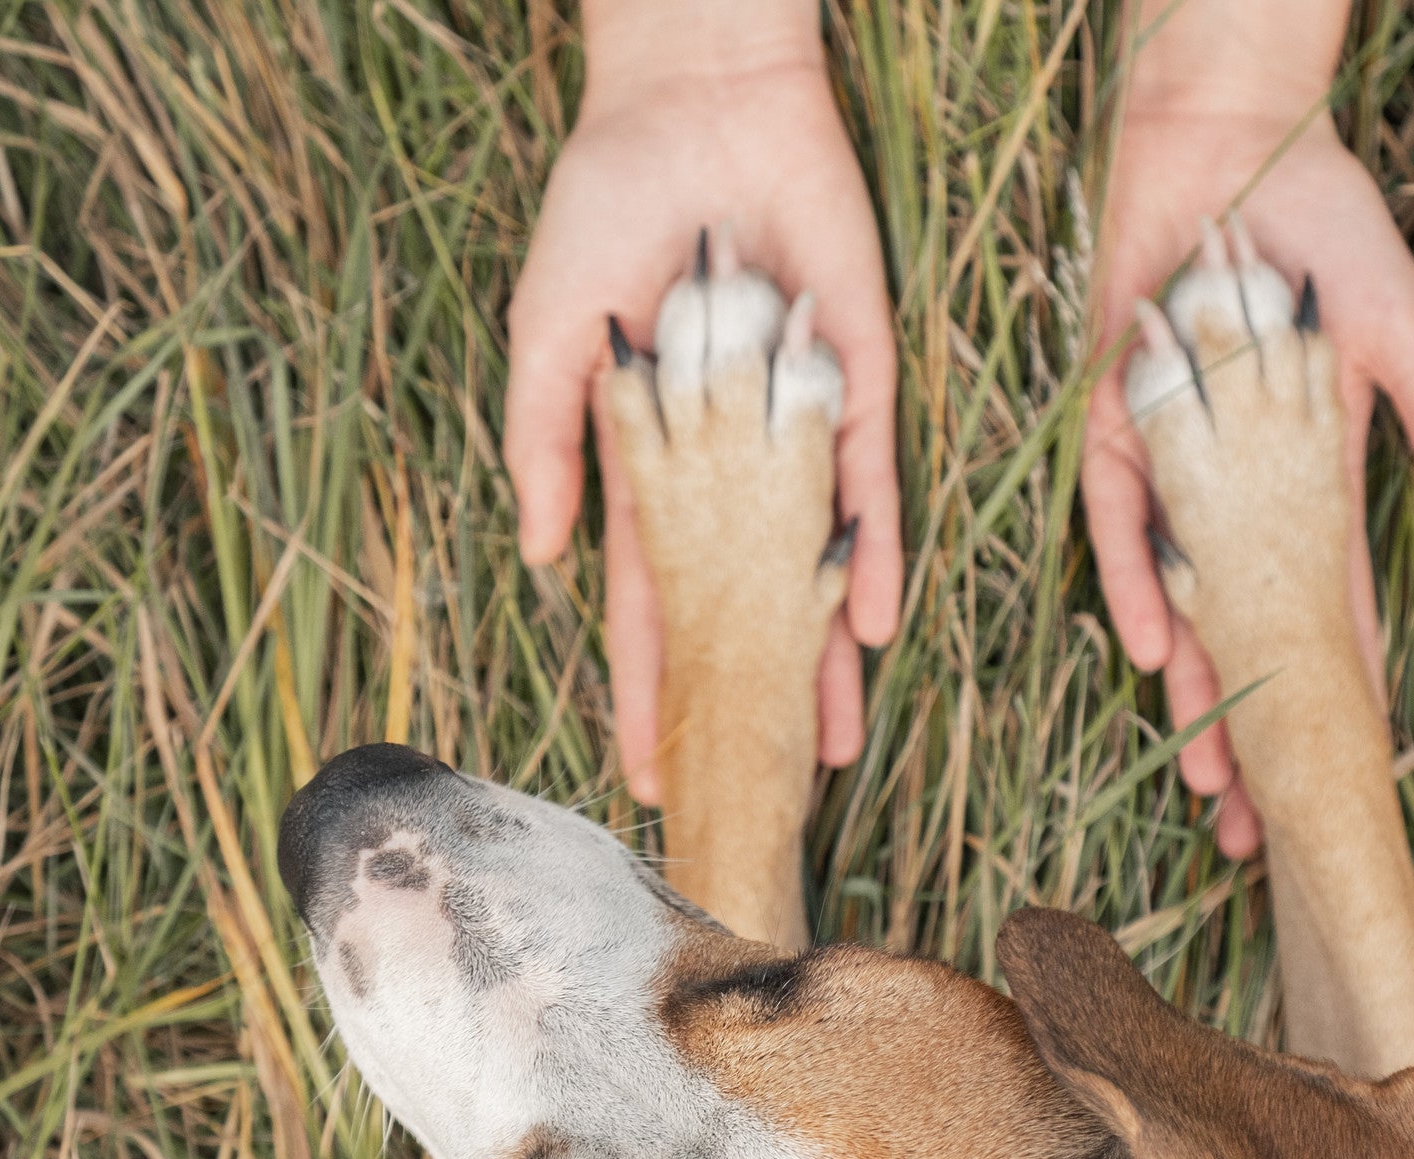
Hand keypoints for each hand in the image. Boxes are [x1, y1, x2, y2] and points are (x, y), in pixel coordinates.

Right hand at [505, 50, 898, 803]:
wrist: (696, 110)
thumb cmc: (603, 210)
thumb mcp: (550, 335)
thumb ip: (546, 443)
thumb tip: (541, 555)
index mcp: (650, 464)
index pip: (648, 602)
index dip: (646, 686)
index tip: (645, 770)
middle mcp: (729, 469)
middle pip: (740, 611)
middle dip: (745, 702)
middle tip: (756, 792)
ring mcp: (795, 434)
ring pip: (812, 572)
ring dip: (820, 662)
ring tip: (831, 749)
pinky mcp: (852, 388)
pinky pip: (868, 492)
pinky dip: (871, 560)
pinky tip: (870, 631)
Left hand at [1083, 107, 1413, 856]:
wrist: (1235, 142)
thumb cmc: (1325, 229)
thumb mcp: (1400, 338)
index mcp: (1308, 486)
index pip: (1328, 617)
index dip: (1339, 702)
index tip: (1346, 787)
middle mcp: (1237, 495)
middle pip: (1247, 639)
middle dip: (1254, 737)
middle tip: (1258, 835)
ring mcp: (1175, 465)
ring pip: (1182, 605)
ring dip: (1196, 691)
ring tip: (1208, 779)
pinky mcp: (1118, 422)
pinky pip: (1121, 521)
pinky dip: (1139, 580)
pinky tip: (1159, 651)